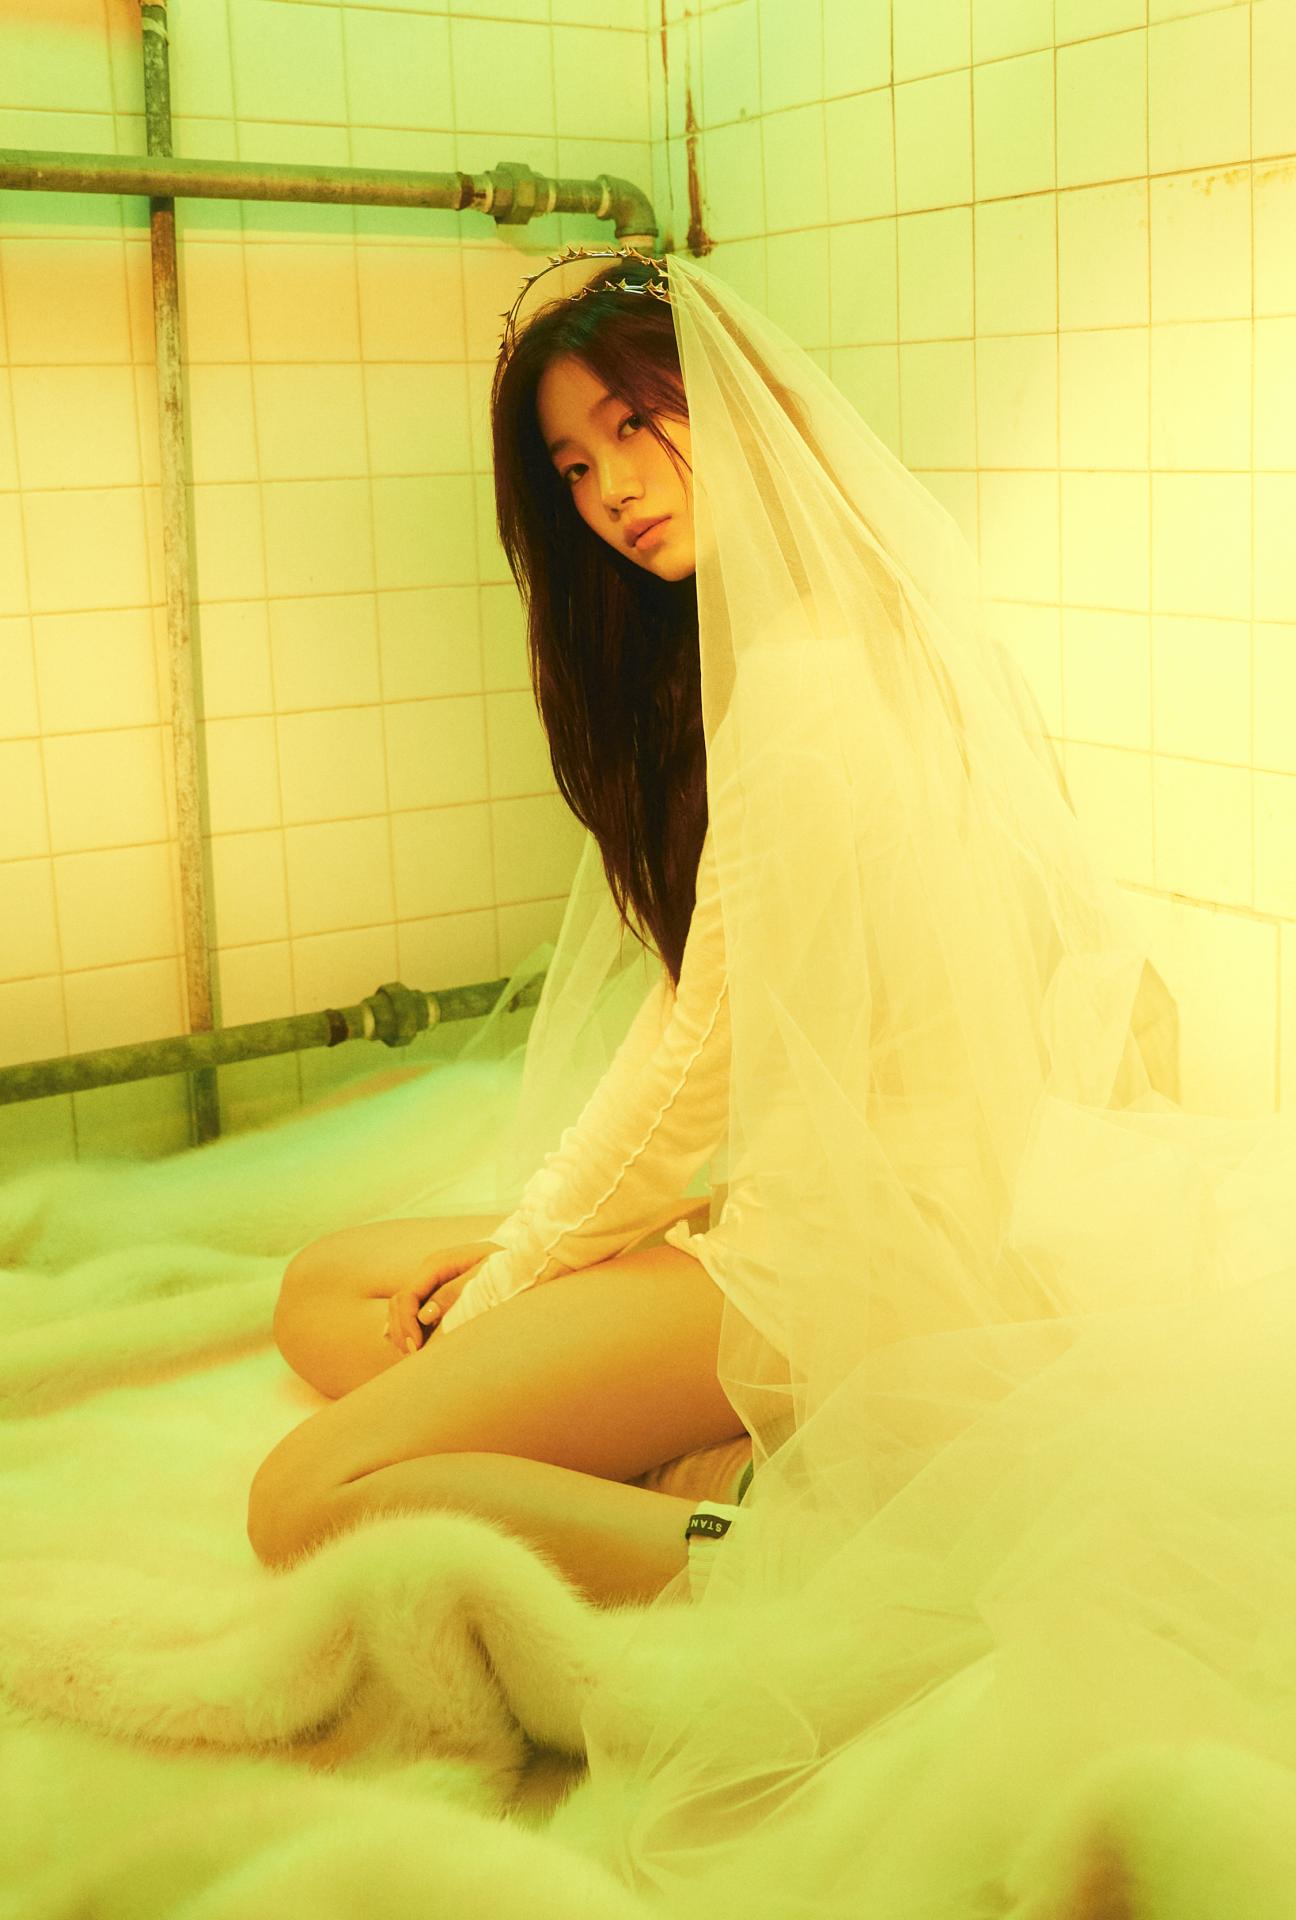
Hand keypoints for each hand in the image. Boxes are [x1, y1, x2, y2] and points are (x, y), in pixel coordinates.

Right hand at [384, 1241, 499, 1357]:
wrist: (519, 1259)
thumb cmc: (505, 1267)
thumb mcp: (484, 1278)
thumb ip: (455, 1294)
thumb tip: (425, 1316)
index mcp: (437, 1263)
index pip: (407, 1296)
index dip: (406, 1324)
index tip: (416, 1348)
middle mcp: (429, 1272)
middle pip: (398, 1303)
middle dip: (402, 1331)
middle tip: (415, 1356)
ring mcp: (430, 1282)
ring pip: (401, 1309)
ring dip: (404, 1332)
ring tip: (417, 1355)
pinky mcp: (435, 1293)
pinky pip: (412, 1312)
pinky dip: (411, 1329)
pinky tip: (419, 1346)